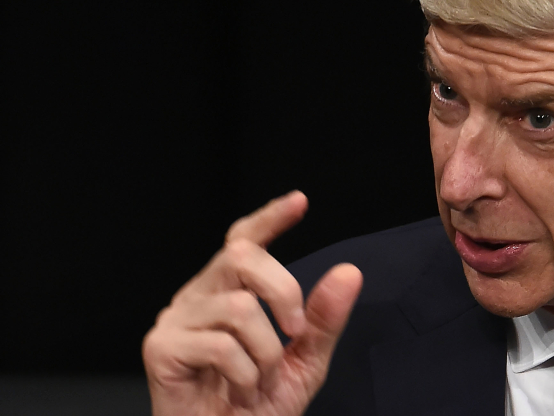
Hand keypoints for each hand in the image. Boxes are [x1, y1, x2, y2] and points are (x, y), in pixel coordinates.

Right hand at [143, 191, 362, 415]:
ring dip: (266, 353)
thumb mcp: (305, 360)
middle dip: (283, 290)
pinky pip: (220, 346)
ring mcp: (176, 320)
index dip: (269, 218)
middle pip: (242, 256)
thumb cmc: (257, 407)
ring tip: (258, 380)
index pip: (243, 240)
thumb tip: (349, 273)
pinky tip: (239, 391)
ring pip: (239, 308)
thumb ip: (324, 318)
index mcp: (229, 291)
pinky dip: (245, 374)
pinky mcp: (161, 348)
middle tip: (294, 331)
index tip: (300, 201)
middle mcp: (199, 296)